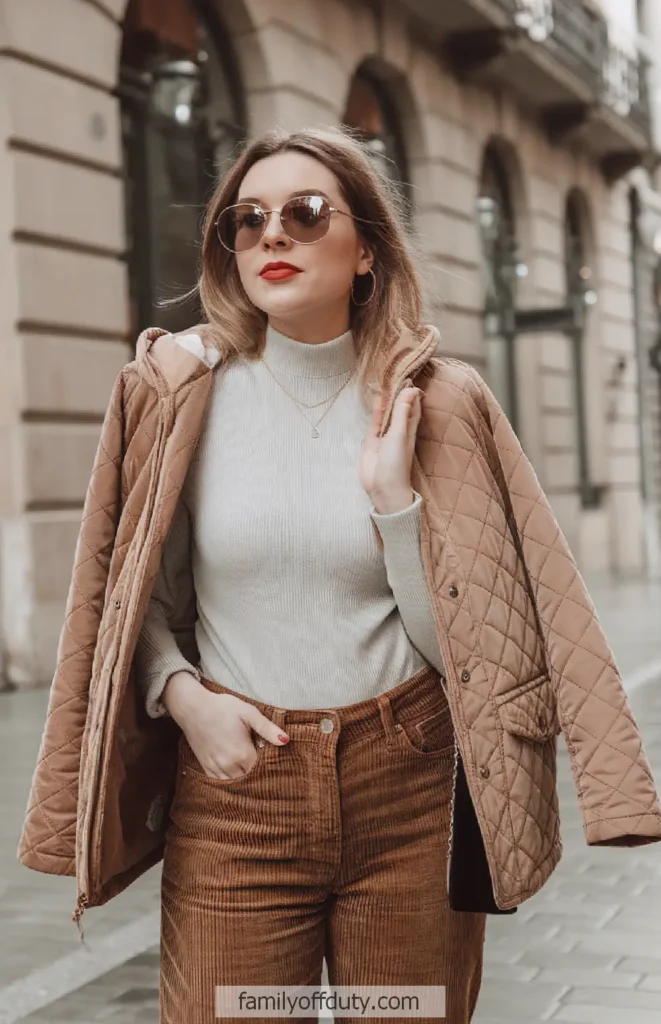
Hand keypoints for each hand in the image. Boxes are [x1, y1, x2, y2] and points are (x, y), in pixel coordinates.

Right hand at [162, 671, 288, 779]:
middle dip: (260, 776)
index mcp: (243, 754)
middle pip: (251, 780)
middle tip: (269, 770)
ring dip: (245, 781)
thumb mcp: (248, 712)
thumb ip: (267, 728)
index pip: (264, 770)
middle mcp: (229, 766)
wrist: (192, 707)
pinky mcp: (206, 768)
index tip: (279, 764)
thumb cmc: (222, 707)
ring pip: (236, 785)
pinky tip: (237, 774)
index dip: (272, 767)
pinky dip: (231, 782)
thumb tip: (286, 740)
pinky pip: (222, 783)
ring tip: (254, 773)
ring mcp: (216, 769)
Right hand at [360, 385, 421, 507]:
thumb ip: (402, 411)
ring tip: (385, 382)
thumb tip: (411, 389)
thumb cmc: (396, 463)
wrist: (383, 488)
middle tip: (396, 374)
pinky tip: (377, 400)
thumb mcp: (399, 434)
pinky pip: (374, 423)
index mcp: (409, 430)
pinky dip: (376, 412)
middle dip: (399, 394)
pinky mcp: (371, 442)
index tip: (410, 376)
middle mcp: (398, 432)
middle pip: (400, 409)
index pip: (413, 407)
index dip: (412, 393)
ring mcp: (384, 437)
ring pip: (386, 414)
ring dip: (386, 401)